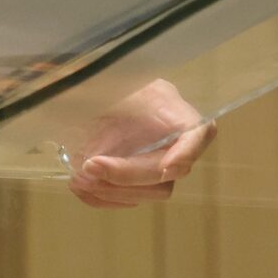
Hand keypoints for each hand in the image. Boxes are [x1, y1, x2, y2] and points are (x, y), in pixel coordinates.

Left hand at [66, 78, 215, 209]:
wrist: (87, 92)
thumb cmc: (102, 80)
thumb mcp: (110, 79)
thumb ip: (111, 95)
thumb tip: (98, 120)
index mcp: (171, 109)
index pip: (198, 132)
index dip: (187, 152)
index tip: (167, 167)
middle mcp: (171, 141)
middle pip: (166, 173)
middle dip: (128, 176)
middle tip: (90, 167)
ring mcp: (154, 163)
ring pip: (150, 191)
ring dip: (114, 191)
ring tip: (79, 178)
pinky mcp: (134, 180)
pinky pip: (126, 199)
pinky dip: (101, 198)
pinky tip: (79, 185)